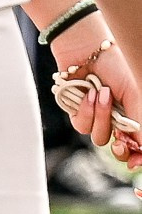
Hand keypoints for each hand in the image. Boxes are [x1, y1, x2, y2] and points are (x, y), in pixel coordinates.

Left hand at [58, 33, 141, 171]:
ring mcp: (98, 118)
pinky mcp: (78, 114)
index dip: (138, 158)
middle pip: (119, 151)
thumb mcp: (137, 96)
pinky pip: (82, 126)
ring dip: (102, 116)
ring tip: (103, 93)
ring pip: (100, 138)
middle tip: (121, 139)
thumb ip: (141, 124)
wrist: (89, 50)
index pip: (138, 146)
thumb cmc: (118, 68)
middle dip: (120, 148)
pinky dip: (86, 110)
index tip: (136, 162)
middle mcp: (119, 121)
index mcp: (136, 117)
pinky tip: (89, 93)